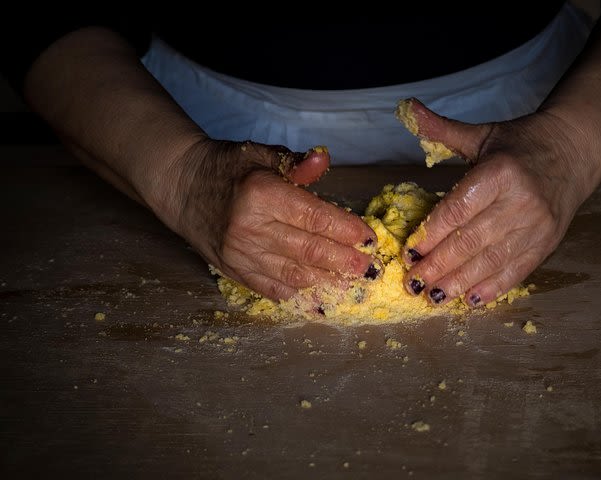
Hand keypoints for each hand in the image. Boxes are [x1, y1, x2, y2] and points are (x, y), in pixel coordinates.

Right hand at [161, 139, 376, 300]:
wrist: (181, 186)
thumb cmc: (226, 167)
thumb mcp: (260, 153)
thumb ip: (295, 162)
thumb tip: (324, 160)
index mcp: (262, 194)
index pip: (314, 217)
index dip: (345, 230)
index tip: (368, 238)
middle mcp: (251, 228)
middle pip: (308, 251)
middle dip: (343, 262)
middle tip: (367, 269)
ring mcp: (241, 254)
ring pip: (293, 275)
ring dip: (326, 283)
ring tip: (351, 286)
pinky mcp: (233, 271)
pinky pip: (270, 289)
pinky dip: (297, 296)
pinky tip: (319, 301)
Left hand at [401, 98, 595, 306]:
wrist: (575, 151)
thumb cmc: (520, 144)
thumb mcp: (482, 134)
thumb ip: (441, 129)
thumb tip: (406, 108)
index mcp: (500, 172)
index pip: (457, 210)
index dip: (431, 234)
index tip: (409, 251)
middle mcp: (520, 202)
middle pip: (470, 241)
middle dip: (438, 265)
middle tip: (412, 282)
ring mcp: (536, 226)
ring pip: (491, 261)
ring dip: (459, 282)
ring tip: (433, 297)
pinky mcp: (547, 243)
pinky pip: (516, 271)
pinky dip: (492, 288)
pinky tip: (469, 300)